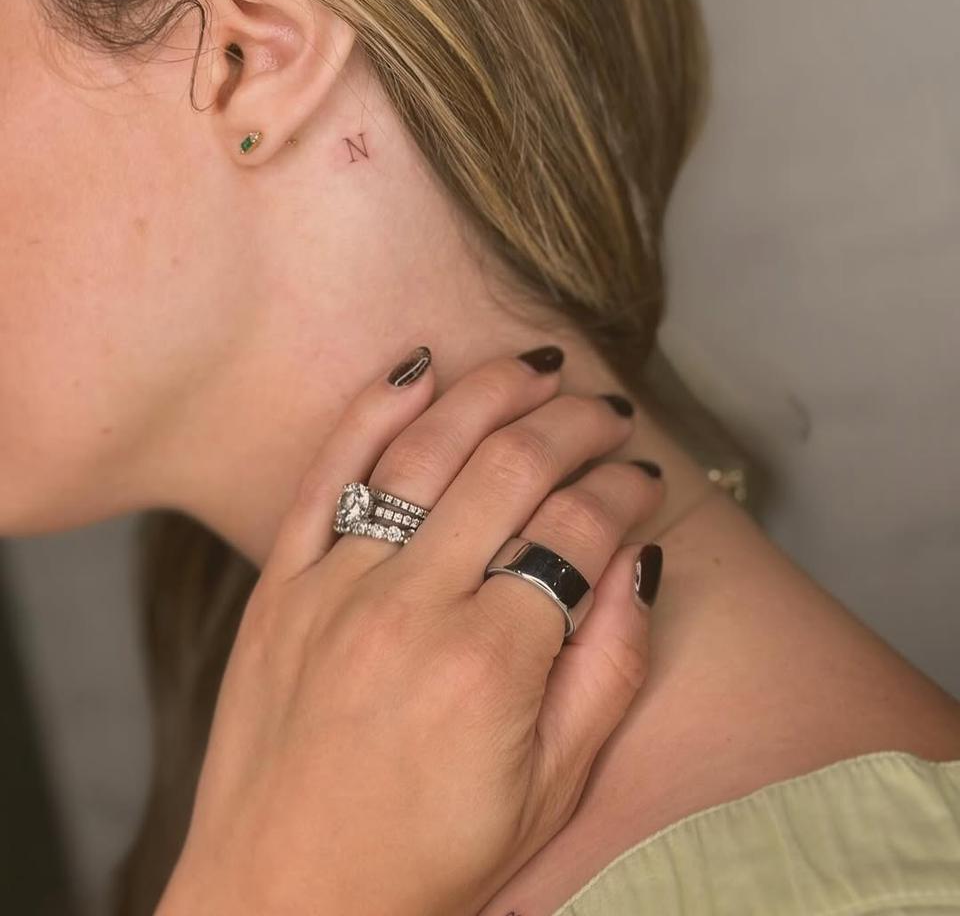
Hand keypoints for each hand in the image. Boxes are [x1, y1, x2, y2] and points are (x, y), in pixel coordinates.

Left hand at [157, 345, 664, 915]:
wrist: (285, 902)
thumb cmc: (428, 860)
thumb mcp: (551, 792)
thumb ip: (609, 672)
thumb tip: (640, 565)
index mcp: (489, 664)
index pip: (577, 530)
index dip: (625, 491)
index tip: (645, 479)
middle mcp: (410, 608)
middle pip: (512, 468)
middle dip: (576, 424)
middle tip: (609, 412)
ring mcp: (335, 588)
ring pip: (424, 450)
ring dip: (490, 393)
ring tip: (538, 369)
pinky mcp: (280, 586)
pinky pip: (324, 473)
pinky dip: (371, 410)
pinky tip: (418, 367)